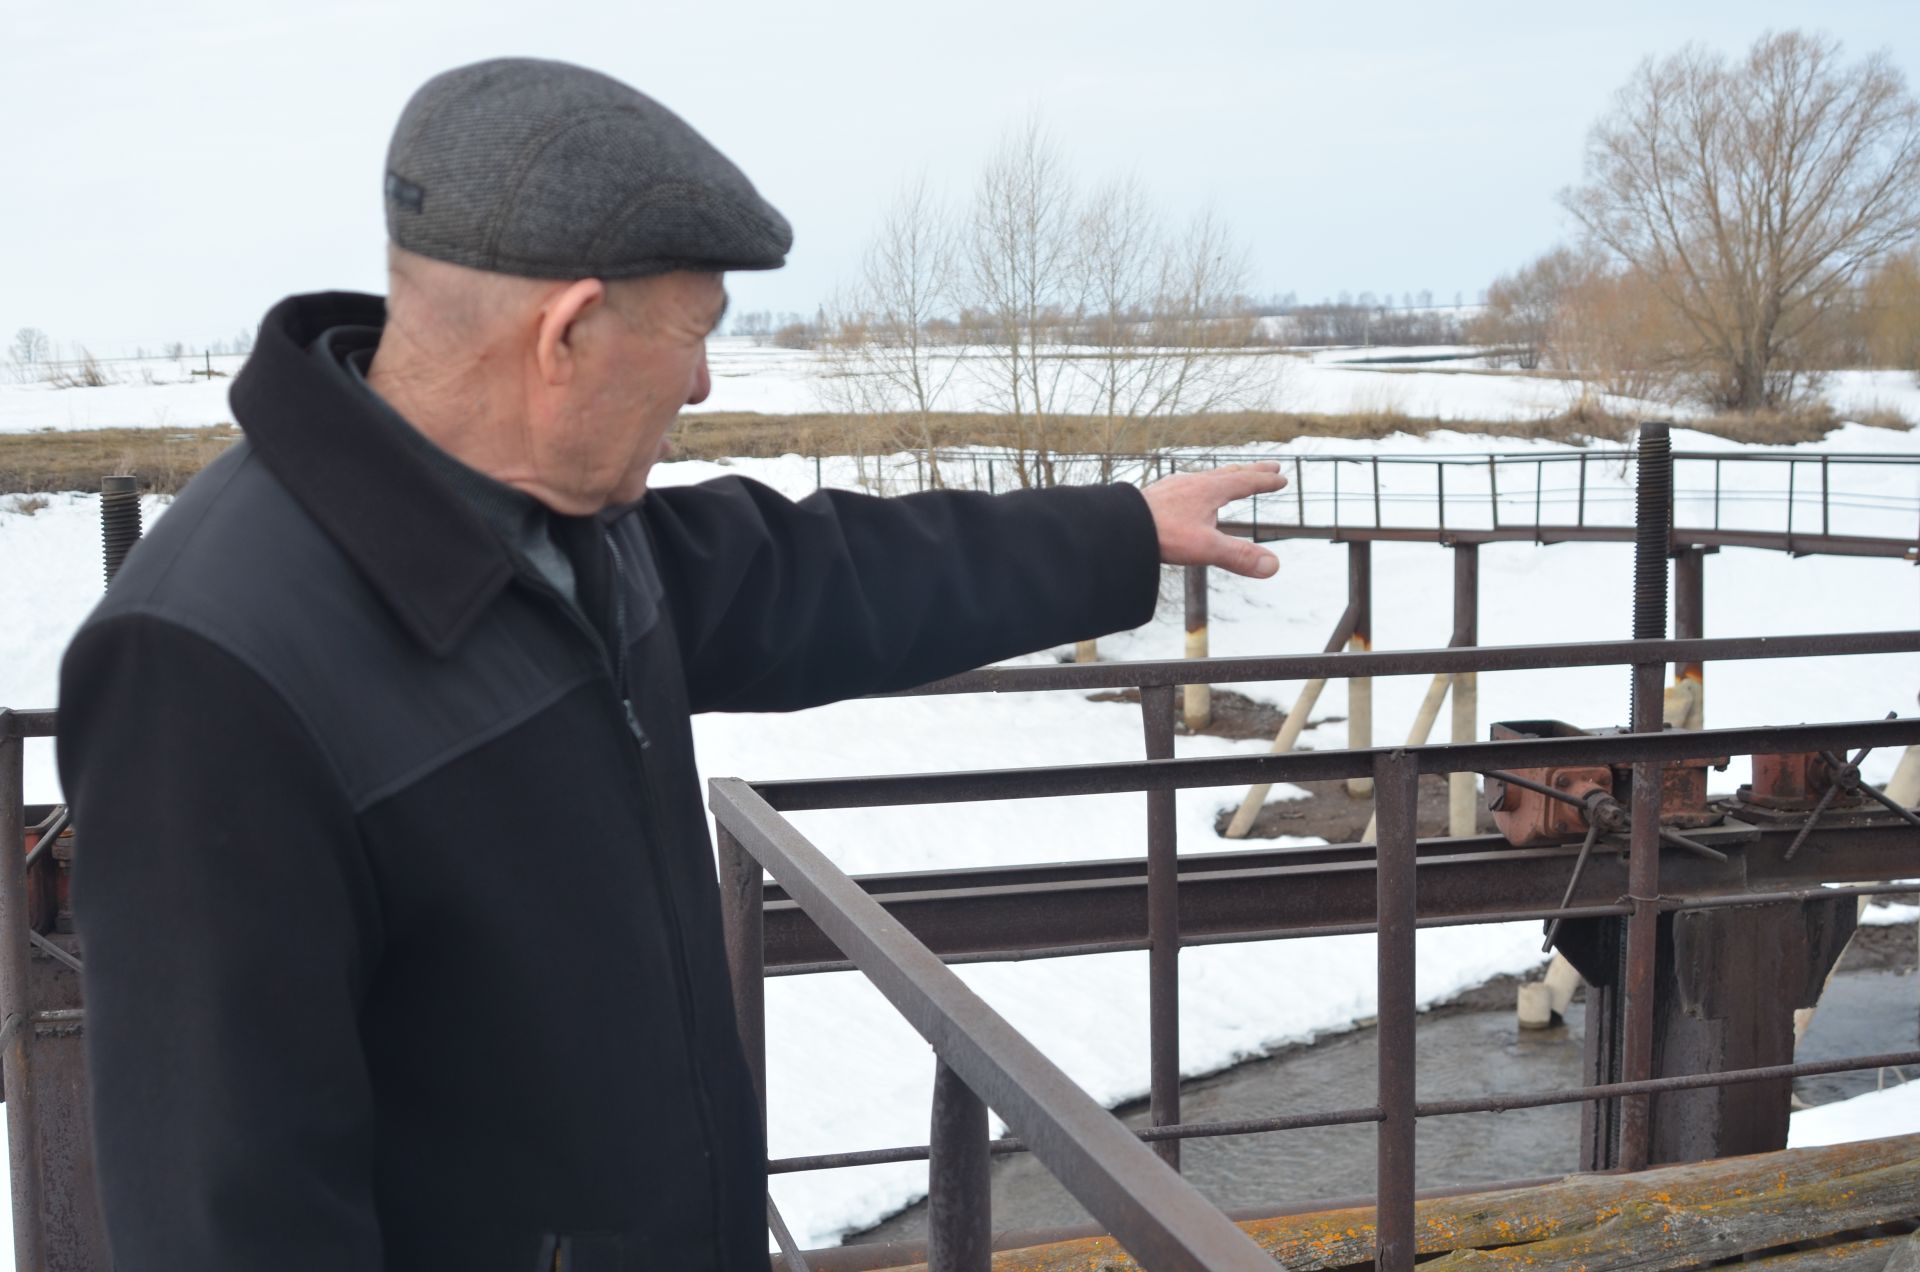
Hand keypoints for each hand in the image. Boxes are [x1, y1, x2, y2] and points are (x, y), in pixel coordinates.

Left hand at [1141, 462, 1287, 578]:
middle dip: (1252, 471)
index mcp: (1210, 490)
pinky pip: (1186, 485)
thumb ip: (1239, 556)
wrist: (1118, 526)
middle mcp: (1194, 483)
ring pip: (1207, 477)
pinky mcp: (1158, 495)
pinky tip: (1189, 495)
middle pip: (1230, 473)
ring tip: (1232, 477)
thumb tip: (1273, 566)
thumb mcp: (1206, 548)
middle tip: (1271, 465)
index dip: (1265, 481)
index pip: (1245, 482)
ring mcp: (1174, 487)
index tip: (1282, 477)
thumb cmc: (1162, 534)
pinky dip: (1200, 485)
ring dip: (1226, 476)